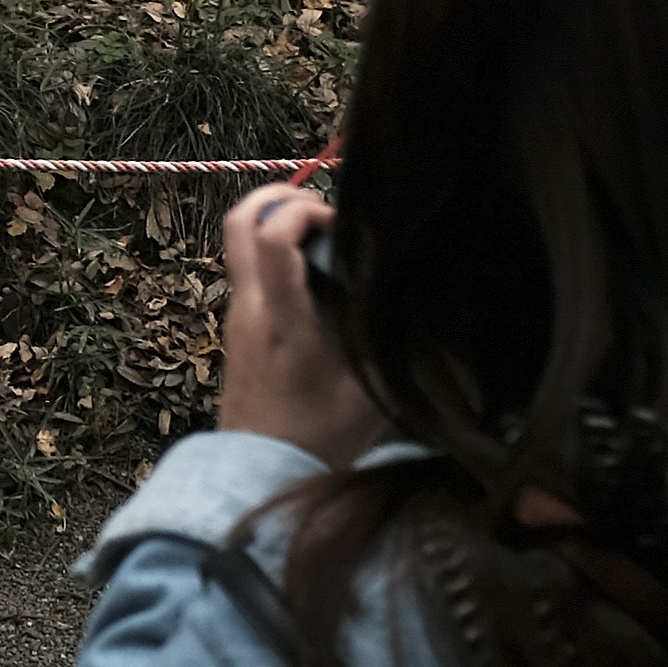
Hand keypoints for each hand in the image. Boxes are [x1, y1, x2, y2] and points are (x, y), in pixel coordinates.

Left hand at [218, 184, 387, 465]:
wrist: (259, 470)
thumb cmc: (318, 436)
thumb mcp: (372, 393)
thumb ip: (395, 345)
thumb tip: (430, 307)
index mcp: (281, 317)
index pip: (269, 237)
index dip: (302, 210)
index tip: (340, 223)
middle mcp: (250, 307)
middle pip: (238, 221)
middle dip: (278, 196)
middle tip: (323, 209)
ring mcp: (238, 314)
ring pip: (238, 242)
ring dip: (276, 223)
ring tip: (326, 238)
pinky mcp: (238, 326)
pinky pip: (249, 269)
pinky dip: (275, 252)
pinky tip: (316, 275)